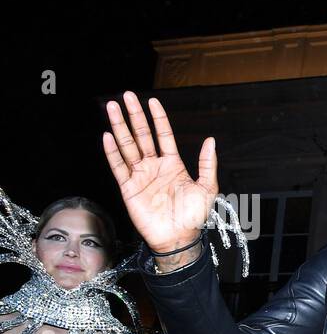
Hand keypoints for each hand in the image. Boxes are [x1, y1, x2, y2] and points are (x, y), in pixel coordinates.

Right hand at [102, 92, 216, 254]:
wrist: (179, 238)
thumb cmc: (194, 216)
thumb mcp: (207, 187)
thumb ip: (208, 164)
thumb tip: (210, 140)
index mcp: (173, 165)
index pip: (163, 135)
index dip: (158, 119)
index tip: (153, 101)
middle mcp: (154, 167)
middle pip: (141, 135)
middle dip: (134, 115)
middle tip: (126, 96)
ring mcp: (140, 176)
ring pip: (127, 146)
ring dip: (119, 126)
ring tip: (112, 108)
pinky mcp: (128, 188)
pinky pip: (118, 167)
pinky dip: (112, 152)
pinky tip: (108, 136)